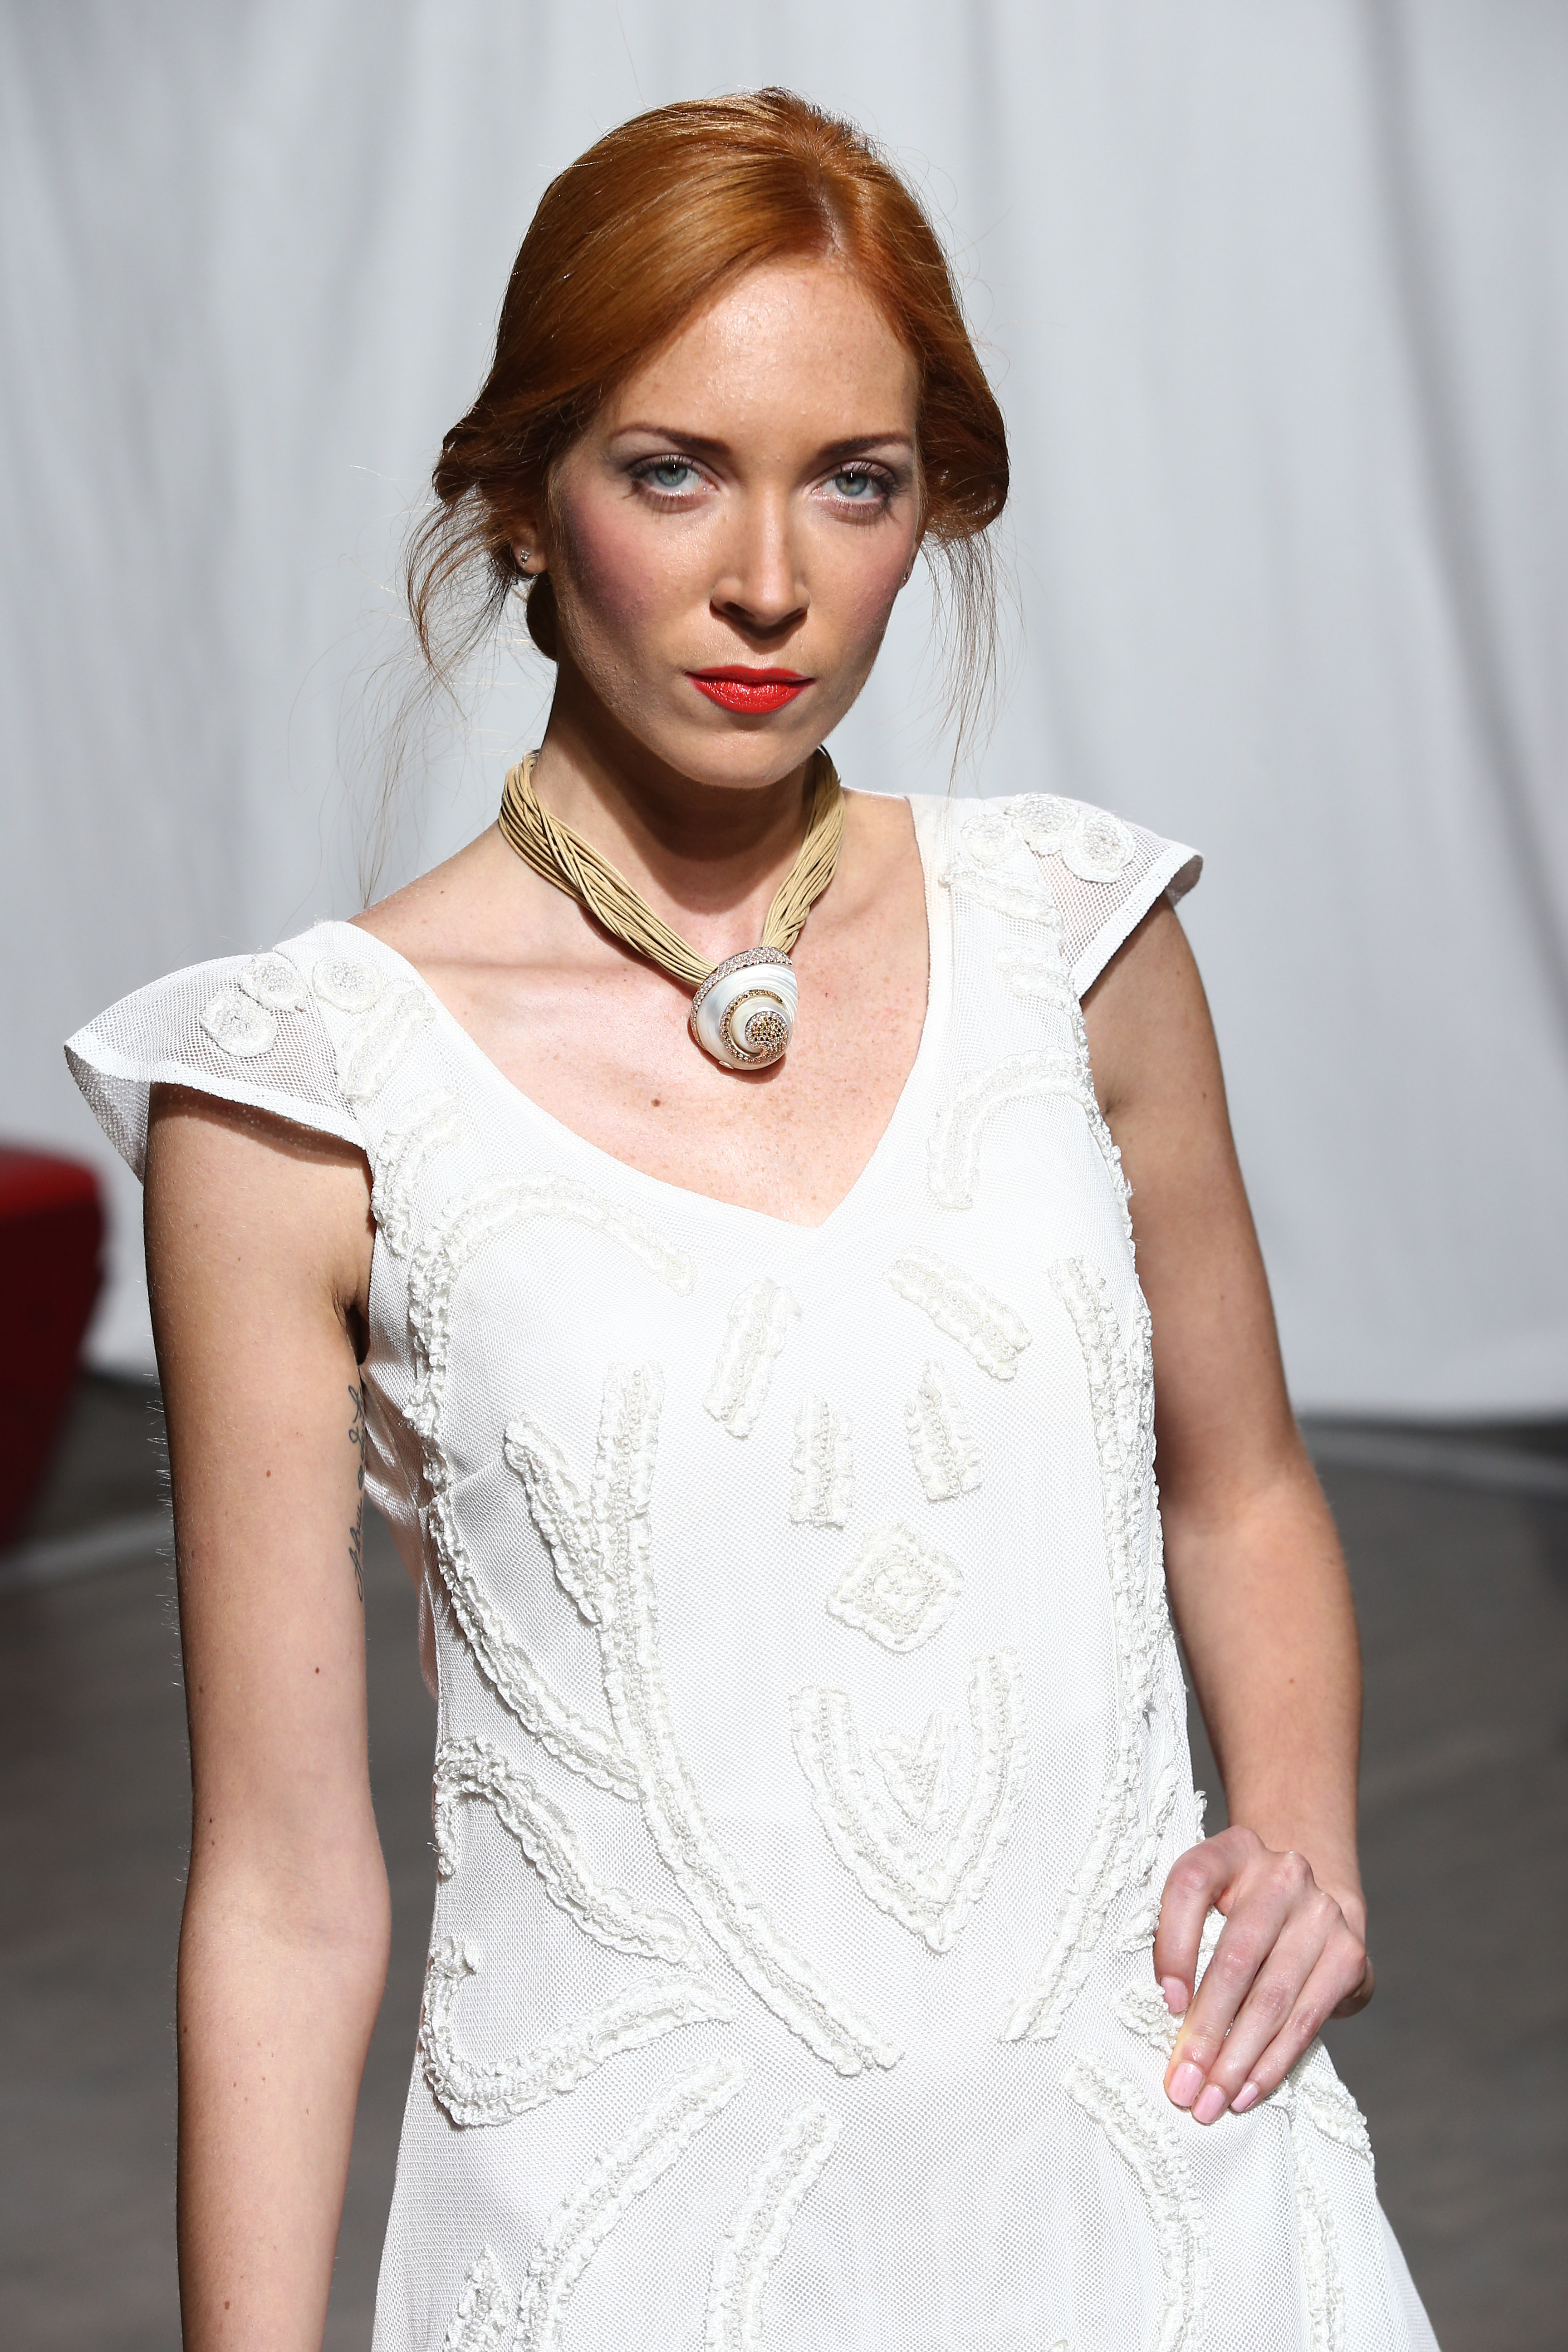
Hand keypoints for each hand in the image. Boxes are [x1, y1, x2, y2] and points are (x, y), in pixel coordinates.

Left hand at [1153, 1825, 1372, 2123]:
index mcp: (1232, 1850)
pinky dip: (1273, 2062)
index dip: (1173, 1945)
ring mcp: (1321, 1912)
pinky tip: (1248, 2091)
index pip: (1191, 1885)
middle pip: (1234, 1958)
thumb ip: (1181, 1938)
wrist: (1310, 1903)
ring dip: (1237, 2060)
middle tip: (1181, 2085)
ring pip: (1271, 1998)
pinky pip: (1305, 2018)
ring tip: (1209, 2102)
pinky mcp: (1349, 1953)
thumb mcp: (1208, 1902)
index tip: (1165, 2004)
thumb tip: (1165, 2015)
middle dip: (1205, 2031)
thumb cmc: (1238, 1913)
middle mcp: (1282, 1873)